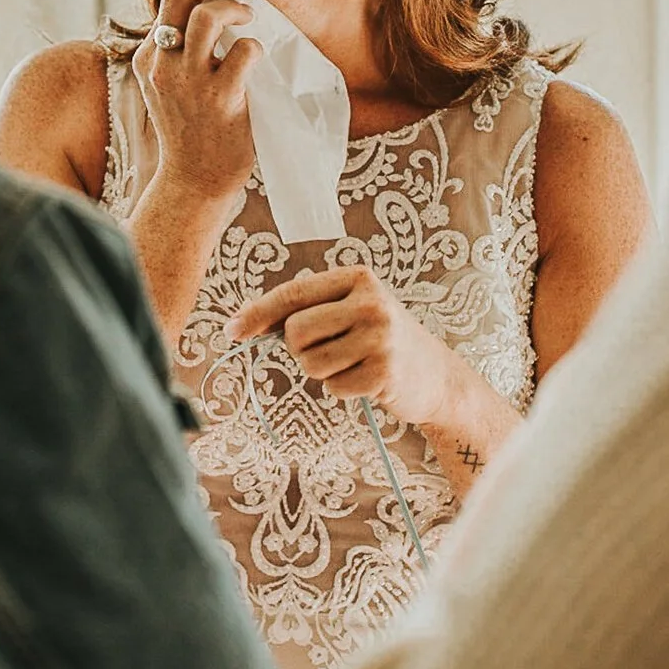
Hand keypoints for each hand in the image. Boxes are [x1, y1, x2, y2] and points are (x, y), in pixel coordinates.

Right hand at [131, 0, 263, 211]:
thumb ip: (177, 55)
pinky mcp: (220, 97)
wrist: (194, 181)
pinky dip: (254, 47)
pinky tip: (256, 58)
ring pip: (206, 17)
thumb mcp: (167, 88)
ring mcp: (190, 81)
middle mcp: (163, 65)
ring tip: (248, 17)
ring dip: (233, 7)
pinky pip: (243, 52)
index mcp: (148, 59)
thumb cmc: (190, 132)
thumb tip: (208, 12)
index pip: (167, 1)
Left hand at [229, 265, 465, 427]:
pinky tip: (367, 380)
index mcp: (358, 278)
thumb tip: (245, 322)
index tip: (231, 331)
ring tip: (352, 364)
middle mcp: (370, 302)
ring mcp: (380, 337)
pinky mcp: (384, 372)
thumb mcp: (351, 310)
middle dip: (301, 349)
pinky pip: (332, 388)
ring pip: (310, 363)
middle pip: (295, 332)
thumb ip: (307, 310)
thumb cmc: (382, 339)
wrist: (436, 375)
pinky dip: (342, 390)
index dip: (257, 313)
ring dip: (323, 372)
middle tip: (331, 350)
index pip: (294, 293)